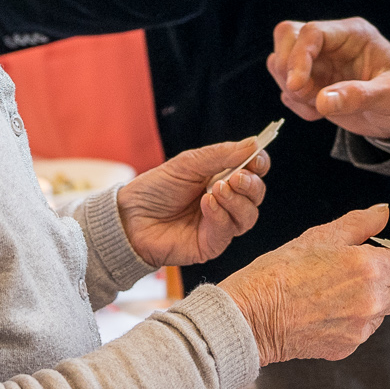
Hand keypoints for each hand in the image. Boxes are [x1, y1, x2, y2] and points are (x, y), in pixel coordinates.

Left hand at [116, 139, 270, 267]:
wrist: (130, 217)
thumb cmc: (156, 188)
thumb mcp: (188, 164)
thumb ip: (222, 155)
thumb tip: (254, 143)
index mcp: (222, 178)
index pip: (253, 171)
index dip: (259, 164)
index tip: (257, 159)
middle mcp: (226, 202)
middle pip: (256, 195)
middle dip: (251, 185)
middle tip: (236, 177)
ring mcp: (220, 224)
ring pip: (249, 215)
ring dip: (236, 201)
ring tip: (215, 190)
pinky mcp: (212, 244)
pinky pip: (228, 230)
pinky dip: (221, 215)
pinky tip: (206, 204)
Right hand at [222, 205, 389, 365]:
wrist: (251, 316)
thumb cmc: (279, 273)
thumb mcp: (319, 236)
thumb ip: (359, 223)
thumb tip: (383, 212)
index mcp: (369, 268)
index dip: (384, 256)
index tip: (365, 256)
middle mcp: (372, 301)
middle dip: (380, 280)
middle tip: (346, 274)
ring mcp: (361, 328)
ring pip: (381, 312)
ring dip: (368, 302)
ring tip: (331, 294)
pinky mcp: (348, 347)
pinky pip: (361, 331)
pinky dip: (350, 323)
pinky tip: (324, 312)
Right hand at [268, 19, 389, 141]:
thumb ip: (359, 96)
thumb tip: (323, 101)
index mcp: (352, 34)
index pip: (312, 32)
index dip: (299, 56)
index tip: (297, 86)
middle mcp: (331, 42)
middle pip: (287, 35)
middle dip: (286, 68)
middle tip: (303, 94)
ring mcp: (318, 60)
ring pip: (280, 60)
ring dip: (290, 89)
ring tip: (319, 109)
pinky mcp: (310, 80)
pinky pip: (285, 86)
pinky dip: (295, 104)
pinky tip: (319, 114)